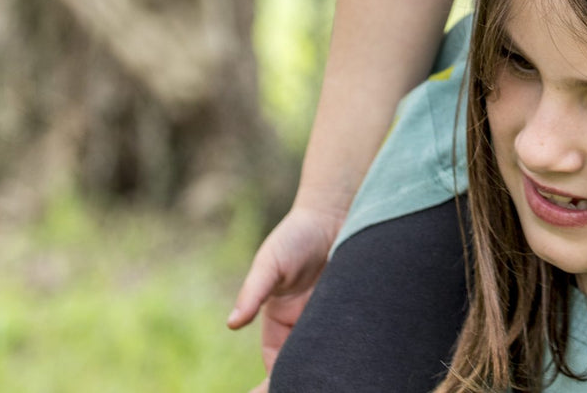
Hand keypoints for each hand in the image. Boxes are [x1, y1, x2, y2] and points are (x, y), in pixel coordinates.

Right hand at [228, 204, 343, 385]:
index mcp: (279, 323)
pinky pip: (350, 340)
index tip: (268, 392)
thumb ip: (253, 292)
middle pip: (302, 368)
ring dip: (329, 370)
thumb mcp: (270, 263)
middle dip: (303, 382)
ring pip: (327, 359)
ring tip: (331, 379)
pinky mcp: (352, 312)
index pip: (276, 366)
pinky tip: (354, 362)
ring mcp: (329, 322)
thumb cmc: (297, 234)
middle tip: (311, 388)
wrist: (335, 211)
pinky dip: (349, 353)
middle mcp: (304, 327)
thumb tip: (232, 323)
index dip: (273, 385)